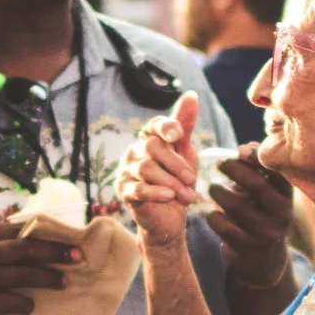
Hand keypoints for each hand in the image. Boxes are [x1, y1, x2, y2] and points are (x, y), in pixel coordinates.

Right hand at [0, 219, 79, 314]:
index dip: (48, 236)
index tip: (71, 241)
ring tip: (64, 282)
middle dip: (55, 253)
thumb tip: (48, 236)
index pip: (20, 232)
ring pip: (24, 275)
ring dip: (48, 279)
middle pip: (25, 249)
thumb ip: (3, 242)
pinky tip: (29, 305)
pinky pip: (15, 301)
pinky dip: (27, 303)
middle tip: (77, 258)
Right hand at [116, 91, 201, 244]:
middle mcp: (135, 151)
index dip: (166, 126)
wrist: (170, 218)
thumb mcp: (186, 154)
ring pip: (146, 168)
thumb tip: (191, 95)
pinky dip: (156, 192)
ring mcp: (127, 171)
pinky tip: (170, 197)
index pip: (155, 125)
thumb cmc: (178, 183)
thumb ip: (185, 127)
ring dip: (171, 182)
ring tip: (187, 195)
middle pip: (152, 146)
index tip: (178, 135)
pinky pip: (137, 189)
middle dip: (175, 163)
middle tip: (191, 179)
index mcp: (151, 140)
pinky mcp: (123, 191)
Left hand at [207, 144, 293, 285]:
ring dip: (219, 192)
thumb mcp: (265, 193)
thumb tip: (244, 149)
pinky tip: (212, 214)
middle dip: (234, 169)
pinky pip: (223, 225)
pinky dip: (213, 216)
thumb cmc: (260, 213)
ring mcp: (265, 233)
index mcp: (288, 196)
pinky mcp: (247, 247)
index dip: (257, 157)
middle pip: (256, 185)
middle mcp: (281, 214)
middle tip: (220, 164)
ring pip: (235, 205)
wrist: (263, 259)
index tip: (240, 150)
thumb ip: (256, 170)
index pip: (276, 172)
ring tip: (213, 188)